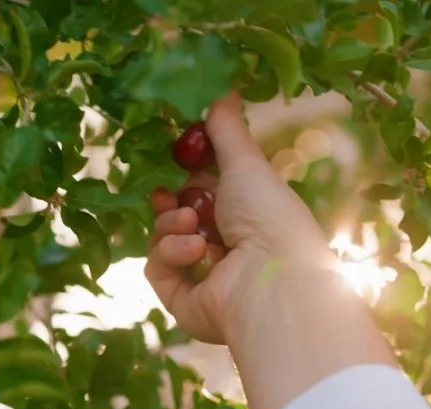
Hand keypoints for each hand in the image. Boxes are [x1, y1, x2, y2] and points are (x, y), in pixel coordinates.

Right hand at [145, 91, 396, 408]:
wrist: (273, 282)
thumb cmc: (270, 217)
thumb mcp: (246, 162)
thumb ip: (226, 127)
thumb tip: (222, 86)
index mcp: (249, 215)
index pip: (208, 191)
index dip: (187, 174)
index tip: (174, 157)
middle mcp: (229, 247)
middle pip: (180, 216)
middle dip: (170, 201)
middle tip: (165, 191)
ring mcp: (205, 276)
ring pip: (163, 239)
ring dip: (172, 224)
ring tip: (193, 224)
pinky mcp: (184, 301)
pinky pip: (158, 269)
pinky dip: (171, 254)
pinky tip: (195, 250)